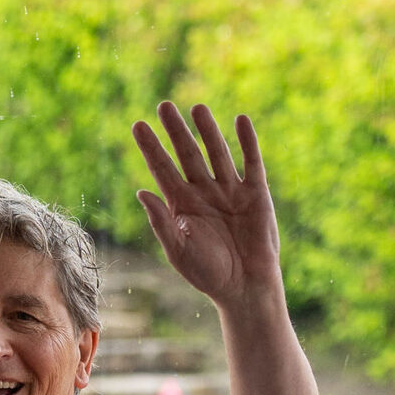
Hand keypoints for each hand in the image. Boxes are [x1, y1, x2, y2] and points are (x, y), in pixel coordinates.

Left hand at [133, 103, 282, 310]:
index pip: (162, 169)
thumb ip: (162, 222)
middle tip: (164, 105)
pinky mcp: (256, 194)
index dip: (151, 148)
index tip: (138, 125)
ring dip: (208, 131)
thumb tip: (142, 192)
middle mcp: (204, 192)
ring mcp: (230, 191)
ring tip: (197, 107)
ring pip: (217, 153)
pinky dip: (247, 142)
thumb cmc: (209, 274)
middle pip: (187, 154)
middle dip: (176, 131)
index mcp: (181, 205)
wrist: (245, 288)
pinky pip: (251, 162)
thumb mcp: (179, 250)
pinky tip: (240, 120)